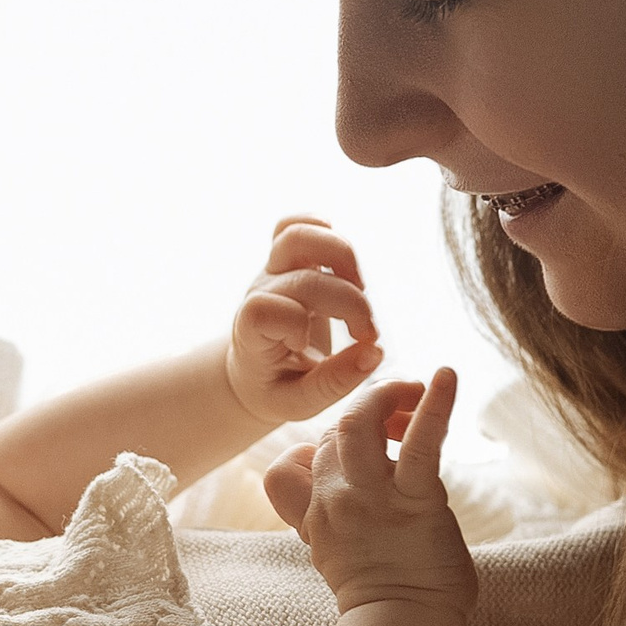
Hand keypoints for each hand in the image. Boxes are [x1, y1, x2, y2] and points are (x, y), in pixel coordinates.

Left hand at [224, 216, 382, 426]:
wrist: (254, 369)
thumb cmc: (276, 387)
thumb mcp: (299, 403)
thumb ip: (334, 382)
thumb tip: (374, 352)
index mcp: (251, 333)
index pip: (264, 311)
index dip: (295, 324)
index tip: (308, 347)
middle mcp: (260, 293)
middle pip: (304, 280)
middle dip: (349, 305)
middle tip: (367, 335)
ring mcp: (273, 270)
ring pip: (296, 234)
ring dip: (342, 255)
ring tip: (360, 287)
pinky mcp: (286, 258)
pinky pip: (294, 223)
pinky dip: (321, 227)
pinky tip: (342, 261)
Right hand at [261, 369, 474, 617]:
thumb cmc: (383, 596)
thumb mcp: (333, 555)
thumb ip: (324, 518)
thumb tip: (330, 491)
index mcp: (314, 514)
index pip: (292, 460)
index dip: (321, 449)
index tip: (355, 460)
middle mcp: (334, 499)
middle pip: (332, 431)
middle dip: (365, 413)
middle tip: (399, 414)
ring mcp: (371, 497)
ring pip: (360, 422)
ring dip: (387, 398)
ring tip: (415, 394)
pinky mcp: (414, 499)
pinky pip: (420, 442)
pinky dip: (434, 404)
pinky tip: (447, 376)